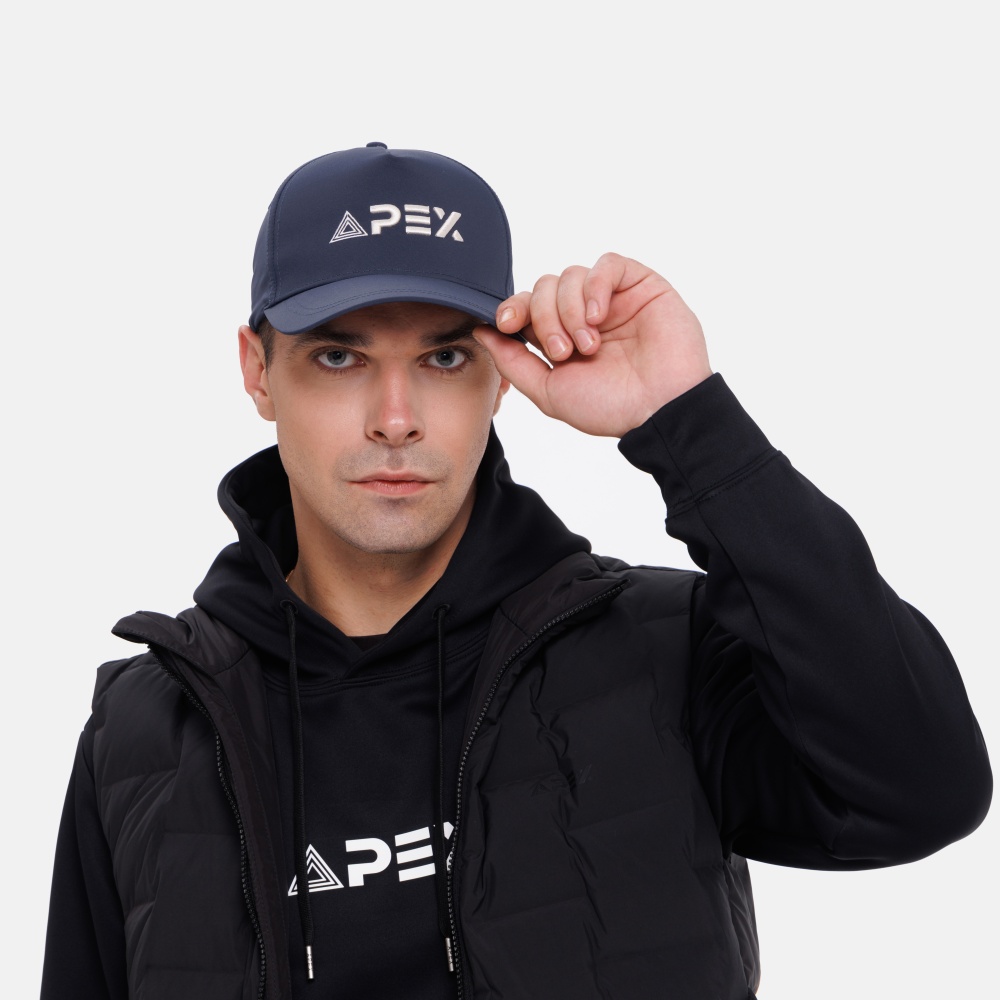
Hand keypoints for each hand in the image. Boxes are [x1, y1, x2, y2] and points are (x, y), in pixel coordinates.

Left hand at [473, 253, 711, 436]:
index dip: (511, 308)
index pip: (526, 305)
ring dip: (569, 310)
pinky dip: (594, 286)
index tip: (505, 324)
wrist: (660, 411)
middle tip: (562, 352)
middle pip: (543, 287)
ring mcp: (611, 298)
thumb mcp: (549, 391)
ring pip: (569, 276)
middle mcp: (583, 314)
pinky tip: (598, 316)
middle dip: (543, 317)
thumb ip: (513, 362)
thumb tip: (480, 332)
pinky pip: (606, 264)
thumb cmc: (610, 407)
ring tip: (589, 346)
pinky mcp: (640, 284)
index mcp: (561, 337)